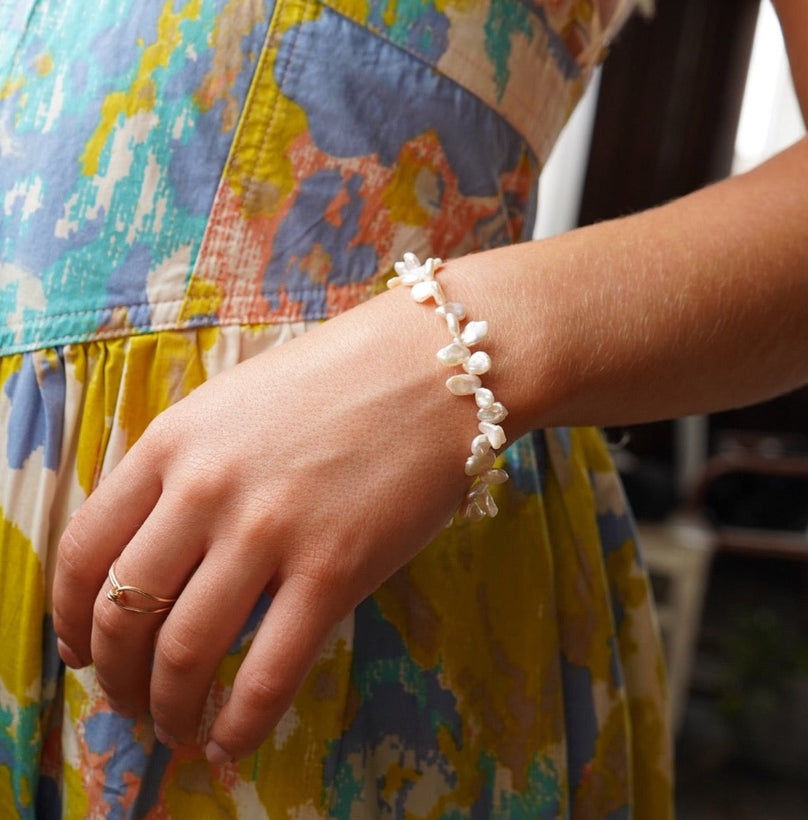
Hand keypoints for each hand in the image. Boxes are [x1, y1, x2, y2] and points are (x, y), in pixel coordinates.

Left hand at [52, 289, 474, 761]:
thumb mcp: (236, 404)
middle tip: (132, 703)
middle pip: (124, 613)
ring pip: (185, 653)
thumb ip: (187, 468)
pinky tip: (233, 743)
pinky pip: (270, 671)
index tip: (82, 651)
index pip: (84, 551)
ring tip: (178, 730)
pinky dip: (242, 724)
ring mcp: (269, 531)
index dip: (71, 619)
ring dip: (168, 709)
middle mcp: (205, 490)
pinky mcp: (335, 570)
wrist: (435, 365)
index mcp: (173, 442)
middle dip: (117, 678)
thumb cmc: (340, 377)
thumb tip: (160, 553)